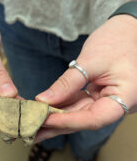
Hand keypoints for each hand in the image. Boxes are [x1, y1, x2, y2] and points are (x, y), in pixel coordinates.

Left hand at [35, 14, 136, 141]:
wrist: (129, 30)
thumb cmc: (117, 40)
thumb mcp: (91, 60)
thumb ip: (68, 83)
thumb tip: (44, 100)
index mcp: (125, 98)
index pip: (93, 119)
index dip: (67, 121)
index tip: (44, 120)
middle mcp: (118, 105)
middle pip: (84, 120)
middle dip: (57, 124)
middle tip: (32, 131)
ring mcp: (108, 102)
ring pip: (79, 114)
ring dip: (57, 118)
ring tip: (33, 124)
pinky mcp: (99, 96)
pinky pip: (79, 105)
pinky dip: (62, 107)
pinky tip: (44, 111)